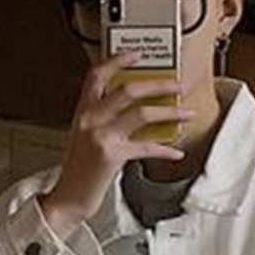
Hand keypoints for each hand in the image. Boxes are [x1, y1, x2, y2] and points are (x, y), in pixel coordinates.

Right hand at [41, 52, 193, 237]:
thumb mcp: (86, 138)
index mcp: (83, 111)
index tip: (138, 54)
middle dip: (159, 84)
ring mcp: (101, 136)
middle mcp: (90, 119)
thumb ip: (104, 120)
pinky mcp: (112, 155)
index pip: (97, 75)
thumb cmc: (79, 171)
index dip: (118, 60)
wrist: (67, 199)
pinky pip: (146, 147)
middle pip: (128, 89)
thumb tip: (139, 110)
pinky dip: (165, 150)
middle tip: (177, 85)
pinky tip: (176, 152)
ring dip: (170, 112)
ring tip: (187, 113)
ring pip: (142, 113)